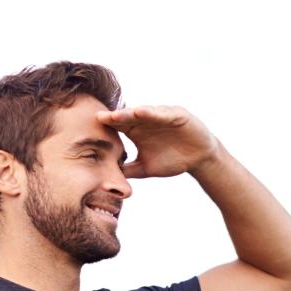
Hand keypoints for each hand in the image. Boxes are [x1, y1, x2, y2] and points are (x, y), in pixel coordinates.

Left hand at [96, 105, 220, 178]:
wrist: (199, 159)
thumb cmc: (173, 160)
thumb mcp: (147, 168)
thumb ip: (129, 170)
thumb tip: (108, 178)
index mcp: (136, 131)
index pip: (118, 126)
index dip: (107, 127)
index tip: (92, 128)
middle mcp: (146, 121)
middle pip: (127, 117)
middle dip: (115, 117)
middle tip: (101, 118)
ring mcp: (160, 115)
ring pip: (143, 113)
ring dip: (130, 113)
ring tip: (118, 114)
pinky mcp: (176, 114)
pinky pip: (163, 113)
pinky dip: (154, 112)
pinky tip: (143, 112)